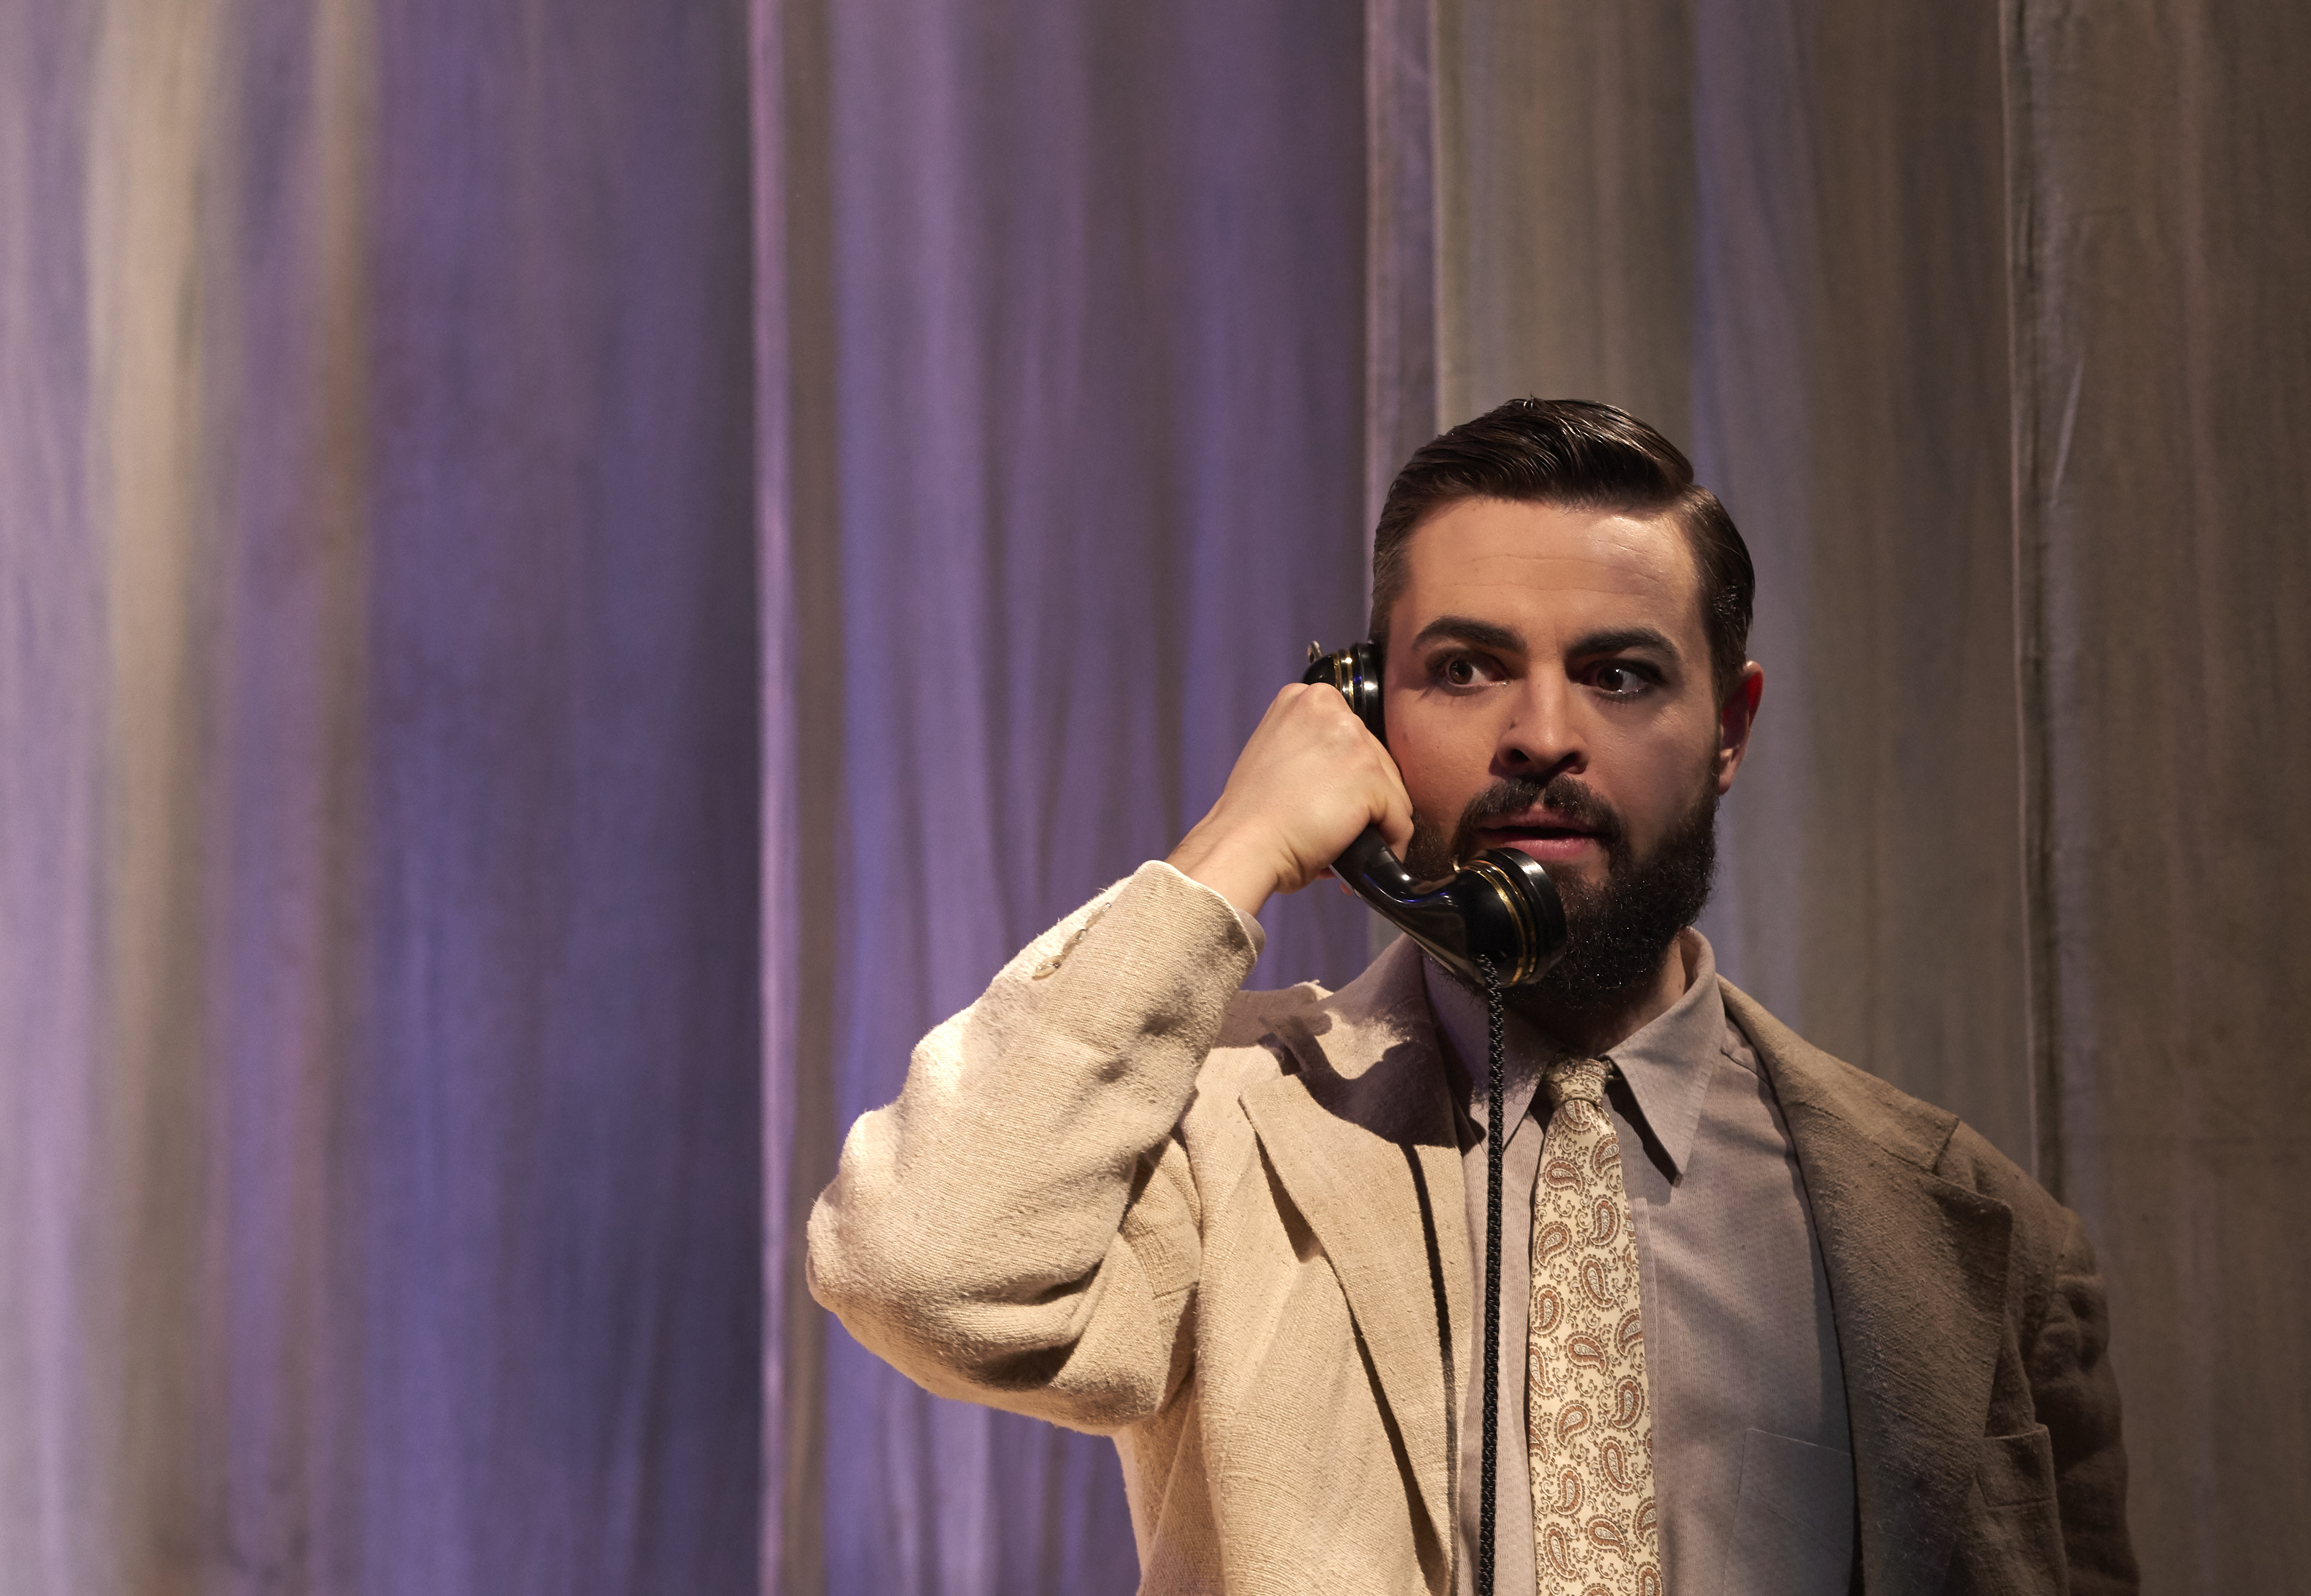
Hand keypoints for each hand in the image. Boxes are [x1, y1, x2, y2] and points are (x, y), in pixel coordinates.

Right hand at [1165, 683, 1413, 919]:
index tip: (1333, 799)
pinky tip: (1361, 857)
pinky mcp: (1371, 777)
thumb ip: (1313, 749)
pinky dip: (1388, 844)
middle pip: (1377, 759)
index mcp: (1305, 699)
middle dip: (1363, 797)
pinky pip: (1400, 820)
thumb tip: (1347, 776)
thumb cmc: (1252, 816)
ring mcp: (1354, 741)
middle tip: (1336, 826)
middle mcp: (1332, 709)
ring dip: (1377, 821)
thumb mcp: (1277, 754)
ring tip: (1345, 842)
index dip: (1347, 775)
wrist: (1243, 845)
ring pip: (1393, 789)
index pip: (1352, 737)